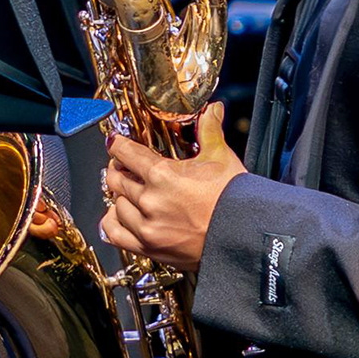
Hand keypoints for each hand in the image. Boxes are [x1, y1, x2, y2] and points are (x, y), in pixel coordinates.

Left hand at [100, 107, 241, 271]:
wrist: (244, 238)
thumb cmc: (235, 201)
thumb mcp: (222, 157)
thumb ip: (209, 130)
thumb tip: (212, 110)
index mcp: (161, 175)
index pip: (123, 152)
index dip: (118, 144)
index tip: (118, 143)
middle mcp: (149, 201)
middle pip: (114, 178)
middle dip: (119, 169)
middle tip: (126, 167)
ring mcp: (146, 227)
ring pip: (115, 205)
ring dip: (120, 196)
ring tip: (131, 192)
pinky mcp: (149, 247)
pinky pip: (114, 233)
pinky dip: (114, 222)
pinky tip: (123, 215)